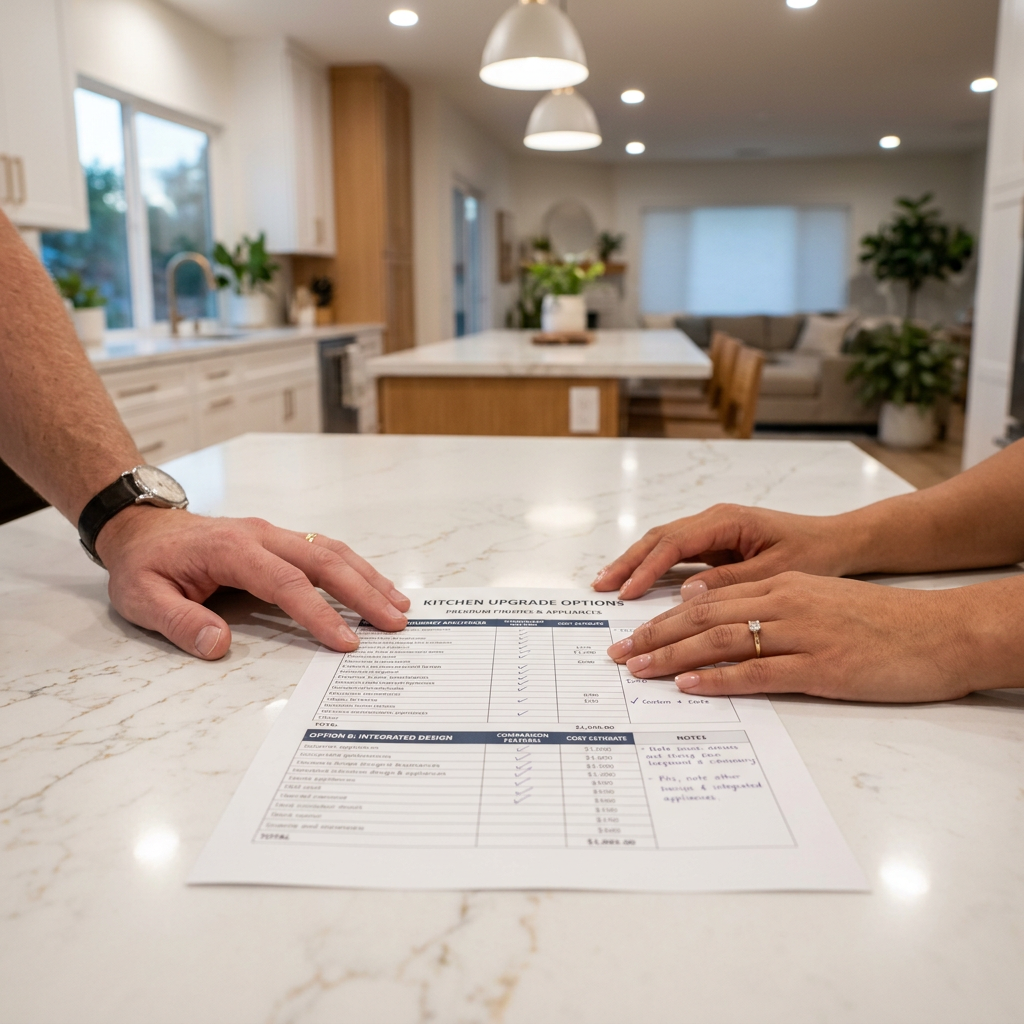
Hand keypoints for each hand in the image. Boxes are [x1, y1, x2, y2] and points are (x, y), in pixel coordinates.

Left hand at [95, 506, 409, 659]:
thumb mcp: (143, 598)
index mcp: (233, 550)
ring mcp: (274, 534)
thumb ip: (181, 623)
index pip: (287, 583)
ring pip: (332, 550)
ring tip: (399, 605)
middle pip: (324, 561)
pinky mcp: (281, 540)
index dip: (320, 613)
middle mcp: (262, 535)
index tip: (346, 641)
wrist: (142, 527)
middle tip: (395, 622)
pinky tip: (374, 586)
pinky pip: (325, 550)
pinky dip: (356, 568)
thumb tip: (219, 646)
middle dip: (363, 592)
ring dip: (368, 577)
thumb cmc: (145, 565)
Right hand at [592, 504, 864, 599]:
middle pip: (658, 538)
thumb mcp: (776, 572)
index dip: (647, 568)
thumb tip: (688, 594)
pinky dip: (652, 566)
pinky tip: (636, 582)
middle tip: (600, 586)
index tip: (626, 592)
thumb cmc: (814, 552)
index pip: (674, 543)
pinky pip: (675, 553)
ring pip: (662, 543)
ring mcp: (712, 530)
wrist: (837, 540)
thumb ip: (732, 581)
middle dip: (628, 562)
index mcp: (727, 520)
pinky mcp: (715, 544)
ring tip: (607, 583)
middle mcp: (714, 520)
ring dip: (634, 563)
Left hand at [606, 571, 976, 701]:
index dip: (664, 617)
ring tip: (638, 669)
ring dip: (673, 656)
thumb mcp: (819, 602)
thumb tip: (720, 620)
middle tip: (618, 653)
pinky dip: (718, 679)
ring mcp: (801, 634)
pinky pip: (757, 671)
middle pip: (702, 617)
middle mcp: (783, 603)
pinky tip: (689, 686)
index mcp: (781, 586)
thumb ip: (770, 607)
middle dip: (654, 635)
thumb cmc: (879, 622)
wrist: (937, 632)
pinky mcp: (820, 666)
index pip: (707, 600)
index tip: (632, 633)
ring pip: (720, 641)